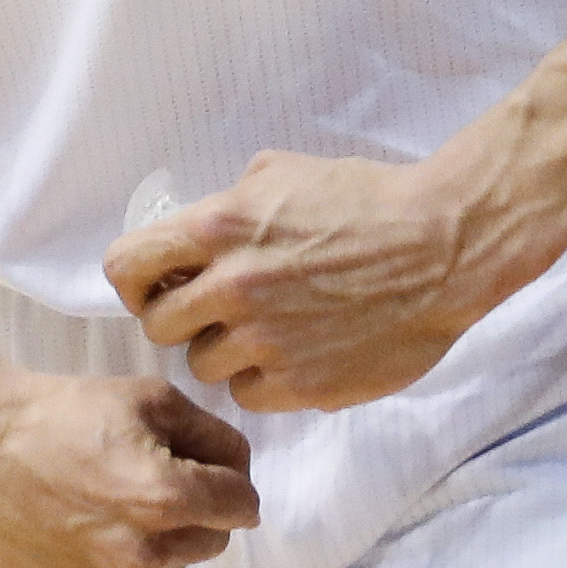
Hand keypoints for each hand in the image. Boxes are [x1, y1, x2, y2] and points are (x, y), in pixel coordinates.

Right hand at [0, 366, 257, 567]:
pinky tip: (87, 528)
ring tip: (110, 499)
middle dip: (199, 510)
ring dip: (160, 538)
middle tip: (153, 476)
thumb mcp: (150, 398)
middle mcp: (145, 553)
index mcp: (166, 497)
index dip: (231, 477)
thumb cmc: (65, 414)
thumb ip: (213, 435)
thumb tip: (243, 474)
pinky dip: (122, 563)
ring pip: (173, 566)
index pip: (243, 504)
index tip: (208, 465)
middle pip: (214, 540)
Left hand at [107, 150, 506, 412]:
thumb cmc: (367, 201)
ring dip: (224, 352)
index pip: (126, 266)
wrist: (440, 248)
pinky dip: (262, 380)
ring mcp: (266, 341)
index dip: (135, 280)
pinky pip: (248, 395)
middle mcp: (233, 287)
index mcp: (220, 227)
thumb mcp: (282, 172)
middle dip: (181, 319)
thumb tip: (193, 234)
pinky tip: (293, 354)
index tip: (155, 286)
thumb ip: (227, 204)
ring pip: (202, 367)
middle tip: (215, 312)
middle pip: (159, 326)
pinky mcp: (301, 384)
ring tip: (265, 331)